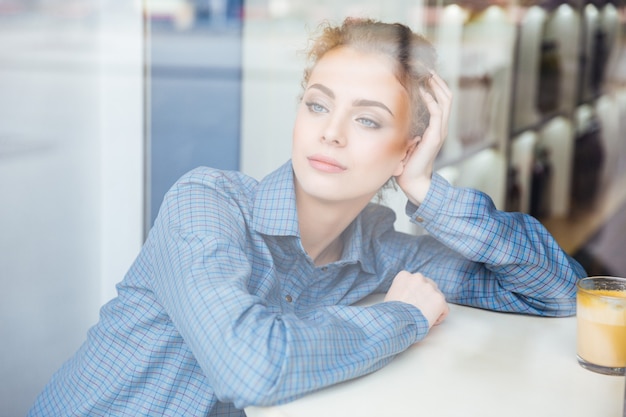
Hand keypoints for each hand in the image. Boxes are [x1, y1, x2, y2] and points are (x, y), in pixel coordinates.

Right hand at [384, 270, 448, 327]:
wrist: (396, 321)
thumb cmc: (391, 313)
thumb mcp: (390, 295)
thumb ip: (401, 290)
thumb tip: (406, 298)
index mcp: (404, 276)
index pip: (415, 281)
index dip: (415, 294)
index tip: (412, 303)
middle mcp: (418, 278)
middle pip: (428, 286)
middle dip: (426, 297)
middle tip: (420, 310)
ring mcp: (430, 288)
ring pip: (437, 297)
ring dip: (433, 306)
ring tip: (424, 317)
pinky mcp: (439, 299)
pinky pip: (444, 309)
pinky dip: (439, 316)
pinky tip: (430, 321)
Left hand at [396, 72, 451, 204]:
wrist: (412, 181)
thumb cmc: (406, 164)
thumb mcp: (407, 142)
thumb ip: (408, 132)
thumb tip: (399, 121)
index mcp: (435, 129)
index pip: (440, 102)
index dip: (435, 88)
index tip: (425, 75)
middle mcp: (441, 128)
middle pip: (447, 98)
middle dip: (439, 82)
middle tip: (429, 69)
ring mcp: (440, 132)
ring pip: (445, 102)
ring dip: (437, 87)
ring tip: (428, 75)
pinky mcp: (435, 136)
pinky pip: (437, 113)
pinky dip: (431, 100)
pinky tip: (423, 91)